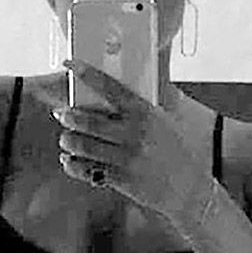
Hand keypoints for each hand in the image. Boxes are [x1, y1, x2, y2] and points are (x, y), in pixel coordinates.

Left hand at [53, 58, 215, 224]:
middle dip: (68, 115)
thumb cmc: (179, 152)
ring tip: (66, 139)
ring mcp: (126, 158)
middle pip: (88, 120)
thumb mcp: (171, 118)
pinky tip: (70, 160)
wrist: (190, 190)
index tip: (71, 64)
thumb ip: (160, 92)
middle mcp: (133, 134)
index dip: (87, 74)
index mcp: (145, 113)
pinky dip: (73, 164)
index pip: (110, 88)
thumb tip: (158, 62)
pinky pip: (87, 170)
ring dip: (68, 141)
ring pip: (82, 146)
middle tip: (61, 113)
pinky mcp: (120, 179)